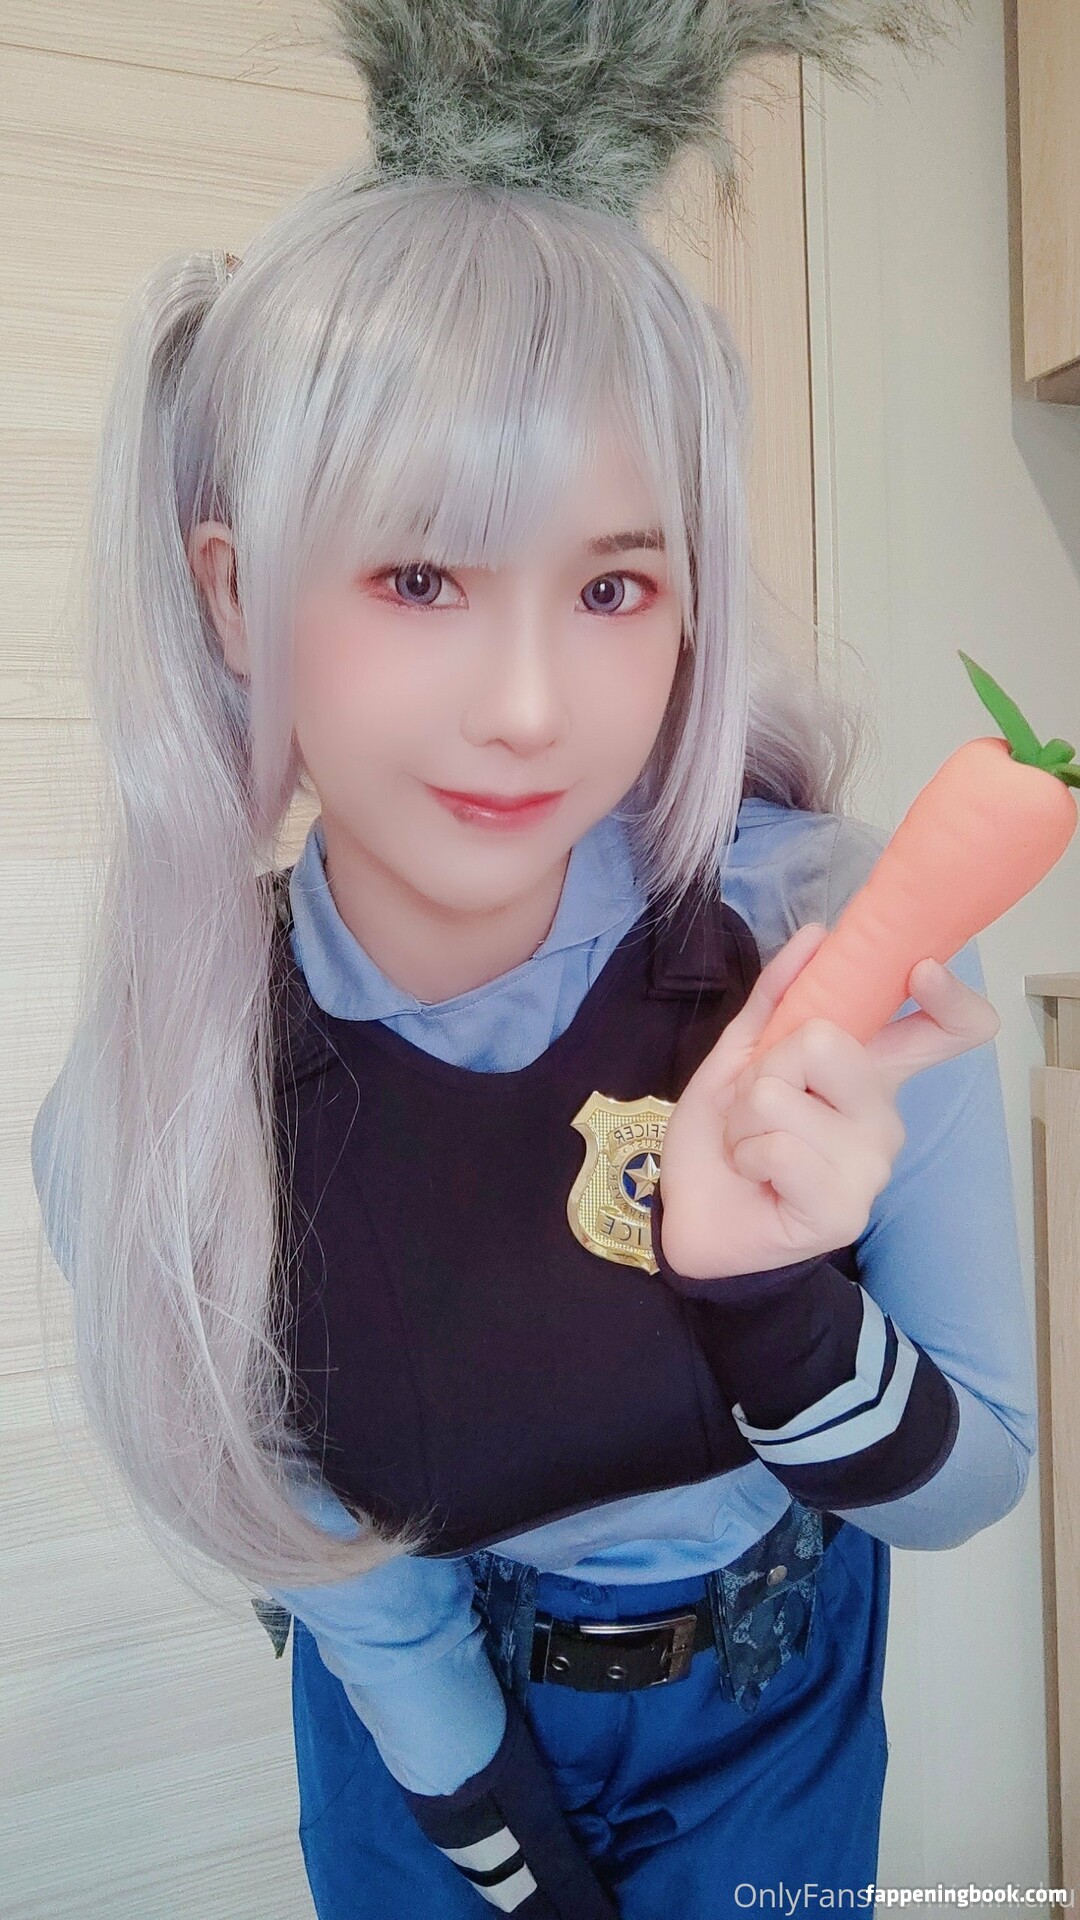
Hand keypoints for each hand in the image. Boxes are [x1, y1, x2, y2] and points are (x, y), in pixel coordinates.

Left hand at [656, 920, 1000, 1281]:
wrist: (689, 1211)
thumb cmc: (725, 1133)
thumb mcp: (741, 1053)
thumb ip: (777, 995)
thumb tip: (817, 934)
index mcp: (869, 1073)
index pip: (950, 1032)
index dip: (950, 997)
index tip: (920, 969)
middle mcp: (883, 1116)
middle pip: (828, 1041)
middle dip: (764, 1066)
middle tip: (756, 1105)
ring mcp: (870, 1165)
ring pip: (783, 1095)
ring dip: (744, 1119)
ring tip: (750, 1145)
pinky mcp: (845, 1209)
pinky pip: (779, 1146)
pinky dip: (746, 1154)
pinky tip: (756, 1177)